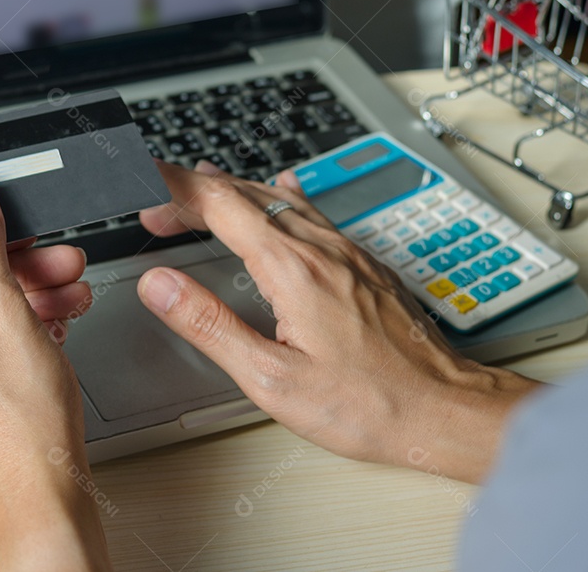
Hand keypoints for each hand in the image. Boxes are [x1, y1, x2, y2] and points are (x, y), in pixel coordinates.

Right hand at [137, 161, 542, 482]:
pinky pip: (314, 213)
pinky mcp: (365, 265)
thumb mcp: (272, 379)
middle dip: (192, 193)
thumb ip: (210, 325)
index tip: (141, 177)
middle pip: (245, 196)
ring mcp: (348, 252)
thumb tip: (160, 284)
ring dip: (232, 193)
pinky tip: (285, 188)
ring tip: (199, 194)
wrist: (446, 410)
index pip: (219, 203)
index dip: (173, 185)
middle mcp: (322, 249)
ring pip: (280, 201)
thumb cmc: (370, 404)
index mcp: (293, 269)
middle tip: (155, 208)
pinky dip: (281, 198)